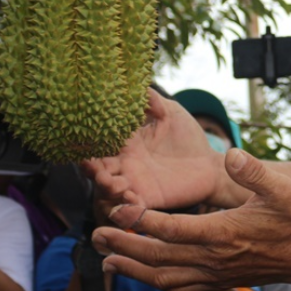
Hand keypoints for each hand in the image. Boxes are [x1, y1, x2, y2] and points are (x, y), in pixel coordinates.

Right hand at [83, 89, 223, 209]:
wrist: (209, 165)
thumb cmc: (188, 137)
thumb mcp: (171, 113)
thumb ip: (153, 101)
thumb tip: (138, 83)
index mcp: (126, 142)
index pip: (100, 142)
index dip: (89, 142)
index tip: (81, 139)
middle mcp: (124, 163)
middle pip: (97, 168)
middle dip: (91, 168)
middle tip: (91, 166)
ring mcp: (133, 183)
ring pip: (108, 188)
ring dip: (106, 187)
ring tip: (115, 184)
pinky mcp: (146, 199)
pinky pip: (128, 207)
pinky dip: (125, 205)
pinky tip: (131, 198)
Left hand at [92, 148, 290, 290]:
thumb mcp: (282, 189)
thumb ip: (254, 172)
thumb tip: (232, 154)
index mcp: (224, 233)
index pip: (173, 231)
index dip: (142, 222)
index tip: (119, 210)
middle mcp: (214, 258)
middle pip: (158, 257)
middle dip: (123, 247)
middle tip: (96, 235)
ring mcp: (214, 275)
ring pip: (164, 278)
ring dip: (132, 271)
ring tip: (105, 260)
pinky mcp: (217, 282)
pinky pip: (179, 289)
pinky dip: (154, 283)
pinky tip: (139, 276)